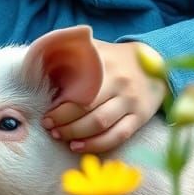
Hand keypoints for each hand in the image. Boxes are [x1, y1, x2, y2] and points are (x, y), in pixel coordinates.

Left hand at [42, 40, 165, 153]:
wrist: (154, 61)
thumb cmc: (115, 57)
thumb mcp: (95, 48)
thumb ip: (72, 51)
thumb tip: (39, 57)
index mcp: (105, 66)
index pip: (80, 92)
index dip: (61, 108)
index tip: (46, 115)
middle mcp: (120, 84)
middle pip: (89, 111)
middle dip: (66, 124)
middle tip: (50, 127)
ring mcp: (131, 102)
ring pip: (102, 125)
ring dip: (78, 135)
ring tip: (61, 137)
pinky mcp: (140, 117)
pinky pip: (119, 136)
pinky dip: (97, 145)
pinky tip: (79, 147)